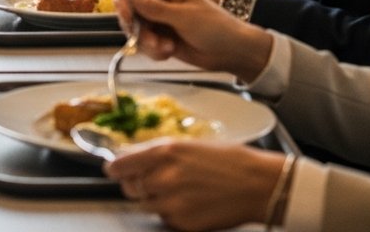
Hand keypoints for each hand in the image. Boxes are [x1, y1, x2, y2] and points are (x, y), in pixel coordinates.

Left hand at [106, 140, 285, 231]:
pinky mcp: (185, 224)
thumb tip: (133, 157)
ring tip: (176, 191)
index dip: (114, 167)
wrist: (258, 184)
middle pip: (131, 187)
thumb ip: (158, 152)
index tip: (111, 169)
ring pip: (146, 204)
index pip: (123, 163)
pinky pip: (165, 220)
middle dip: (135, 183)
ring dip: (153, 199)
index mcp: (166, 152)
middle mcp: (166, 177)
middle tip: (149, 180)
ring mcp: (174, 203)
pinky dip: (170, 214)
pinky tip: (188, 204)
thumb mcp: (188, 145)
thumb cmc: (228, 160)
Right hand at [115, 0, 271, 80]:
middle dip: (135, 26)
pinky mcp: (159, 33)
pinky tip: (167, 52)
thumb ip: (156, 8)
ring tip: (165, 50)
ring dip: (145, 40)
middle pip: (129, 6)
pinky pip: (142, 40)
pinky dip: (151, 49)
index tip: (125, 17)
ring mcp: (157, 15)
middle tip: (150, 42)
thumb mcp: (185, 16)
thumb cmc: (215, 27)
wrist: (232, 52)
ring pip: (134, 26)